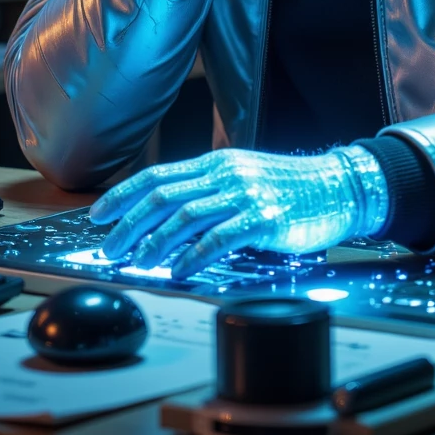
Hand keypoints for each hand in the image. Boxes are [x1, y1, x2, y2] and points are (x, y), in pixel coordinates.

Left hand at [90, 145, 388, 279]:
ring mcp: (245, 195)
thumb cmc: (290, 189)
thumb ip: (210, 193)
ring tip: (135, 262)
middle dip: (128, 224)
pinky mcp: (264, 219)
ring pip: (185, 215)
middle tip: (108, 248)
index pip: (157, 176)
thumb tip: (166, 218)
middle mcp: (225, 174)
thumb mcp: (243, 180)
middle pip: (163, 195)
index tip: (97, 216)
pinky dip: (194, 254)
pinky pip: (220, 237)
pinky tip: (178, 270)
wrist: (337, 187)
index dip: (123, 196)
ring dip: (154, 241)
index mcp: (216, 163)